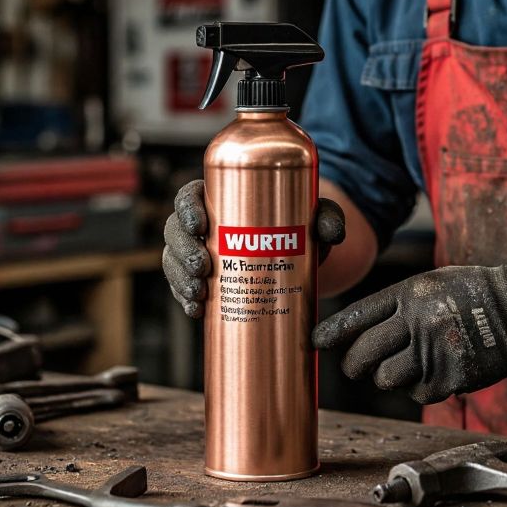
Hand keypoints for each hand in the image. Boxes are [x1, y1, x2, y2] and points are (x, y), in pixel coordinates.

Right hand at [162, 179, 346, 317]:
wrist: (300, 258)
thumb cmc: (300, 227)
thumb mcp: (315, 217)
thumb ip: (327, 217)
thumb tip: (332, 231)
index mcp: (220, 198)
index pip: (190, 196)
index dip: (187, 209)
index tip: (201, 225)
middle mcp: (203, 225)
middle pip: (176, 231)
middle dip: (182, 251)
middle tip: (203, 268)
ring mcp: (199, 253)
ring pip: (174, 261)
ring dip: (179, 278)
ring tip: (199, 293)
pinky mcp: (203, 281)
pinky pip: (182, 288)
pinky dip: (185, 300)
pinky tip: (195, 310)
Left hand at [311, 265, 506, 404]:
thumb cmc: (470, 293)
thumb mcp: (430, 283)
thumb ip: (395, 304)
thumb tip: (356, 330)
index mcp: (409, 295)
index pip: (358, 316)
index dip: (333, 332)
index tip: (315, 341)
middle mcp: (417, 322)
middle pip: (364, 354)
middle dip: (354, 364)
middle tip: (356, 366)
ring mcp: (433, 351)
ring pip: (386, 378)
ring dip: (388, 377)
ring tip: (402, 365)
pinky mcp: (450, 376)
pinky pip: (416, 392)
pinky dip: (418, 386)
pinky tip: (431, 371)